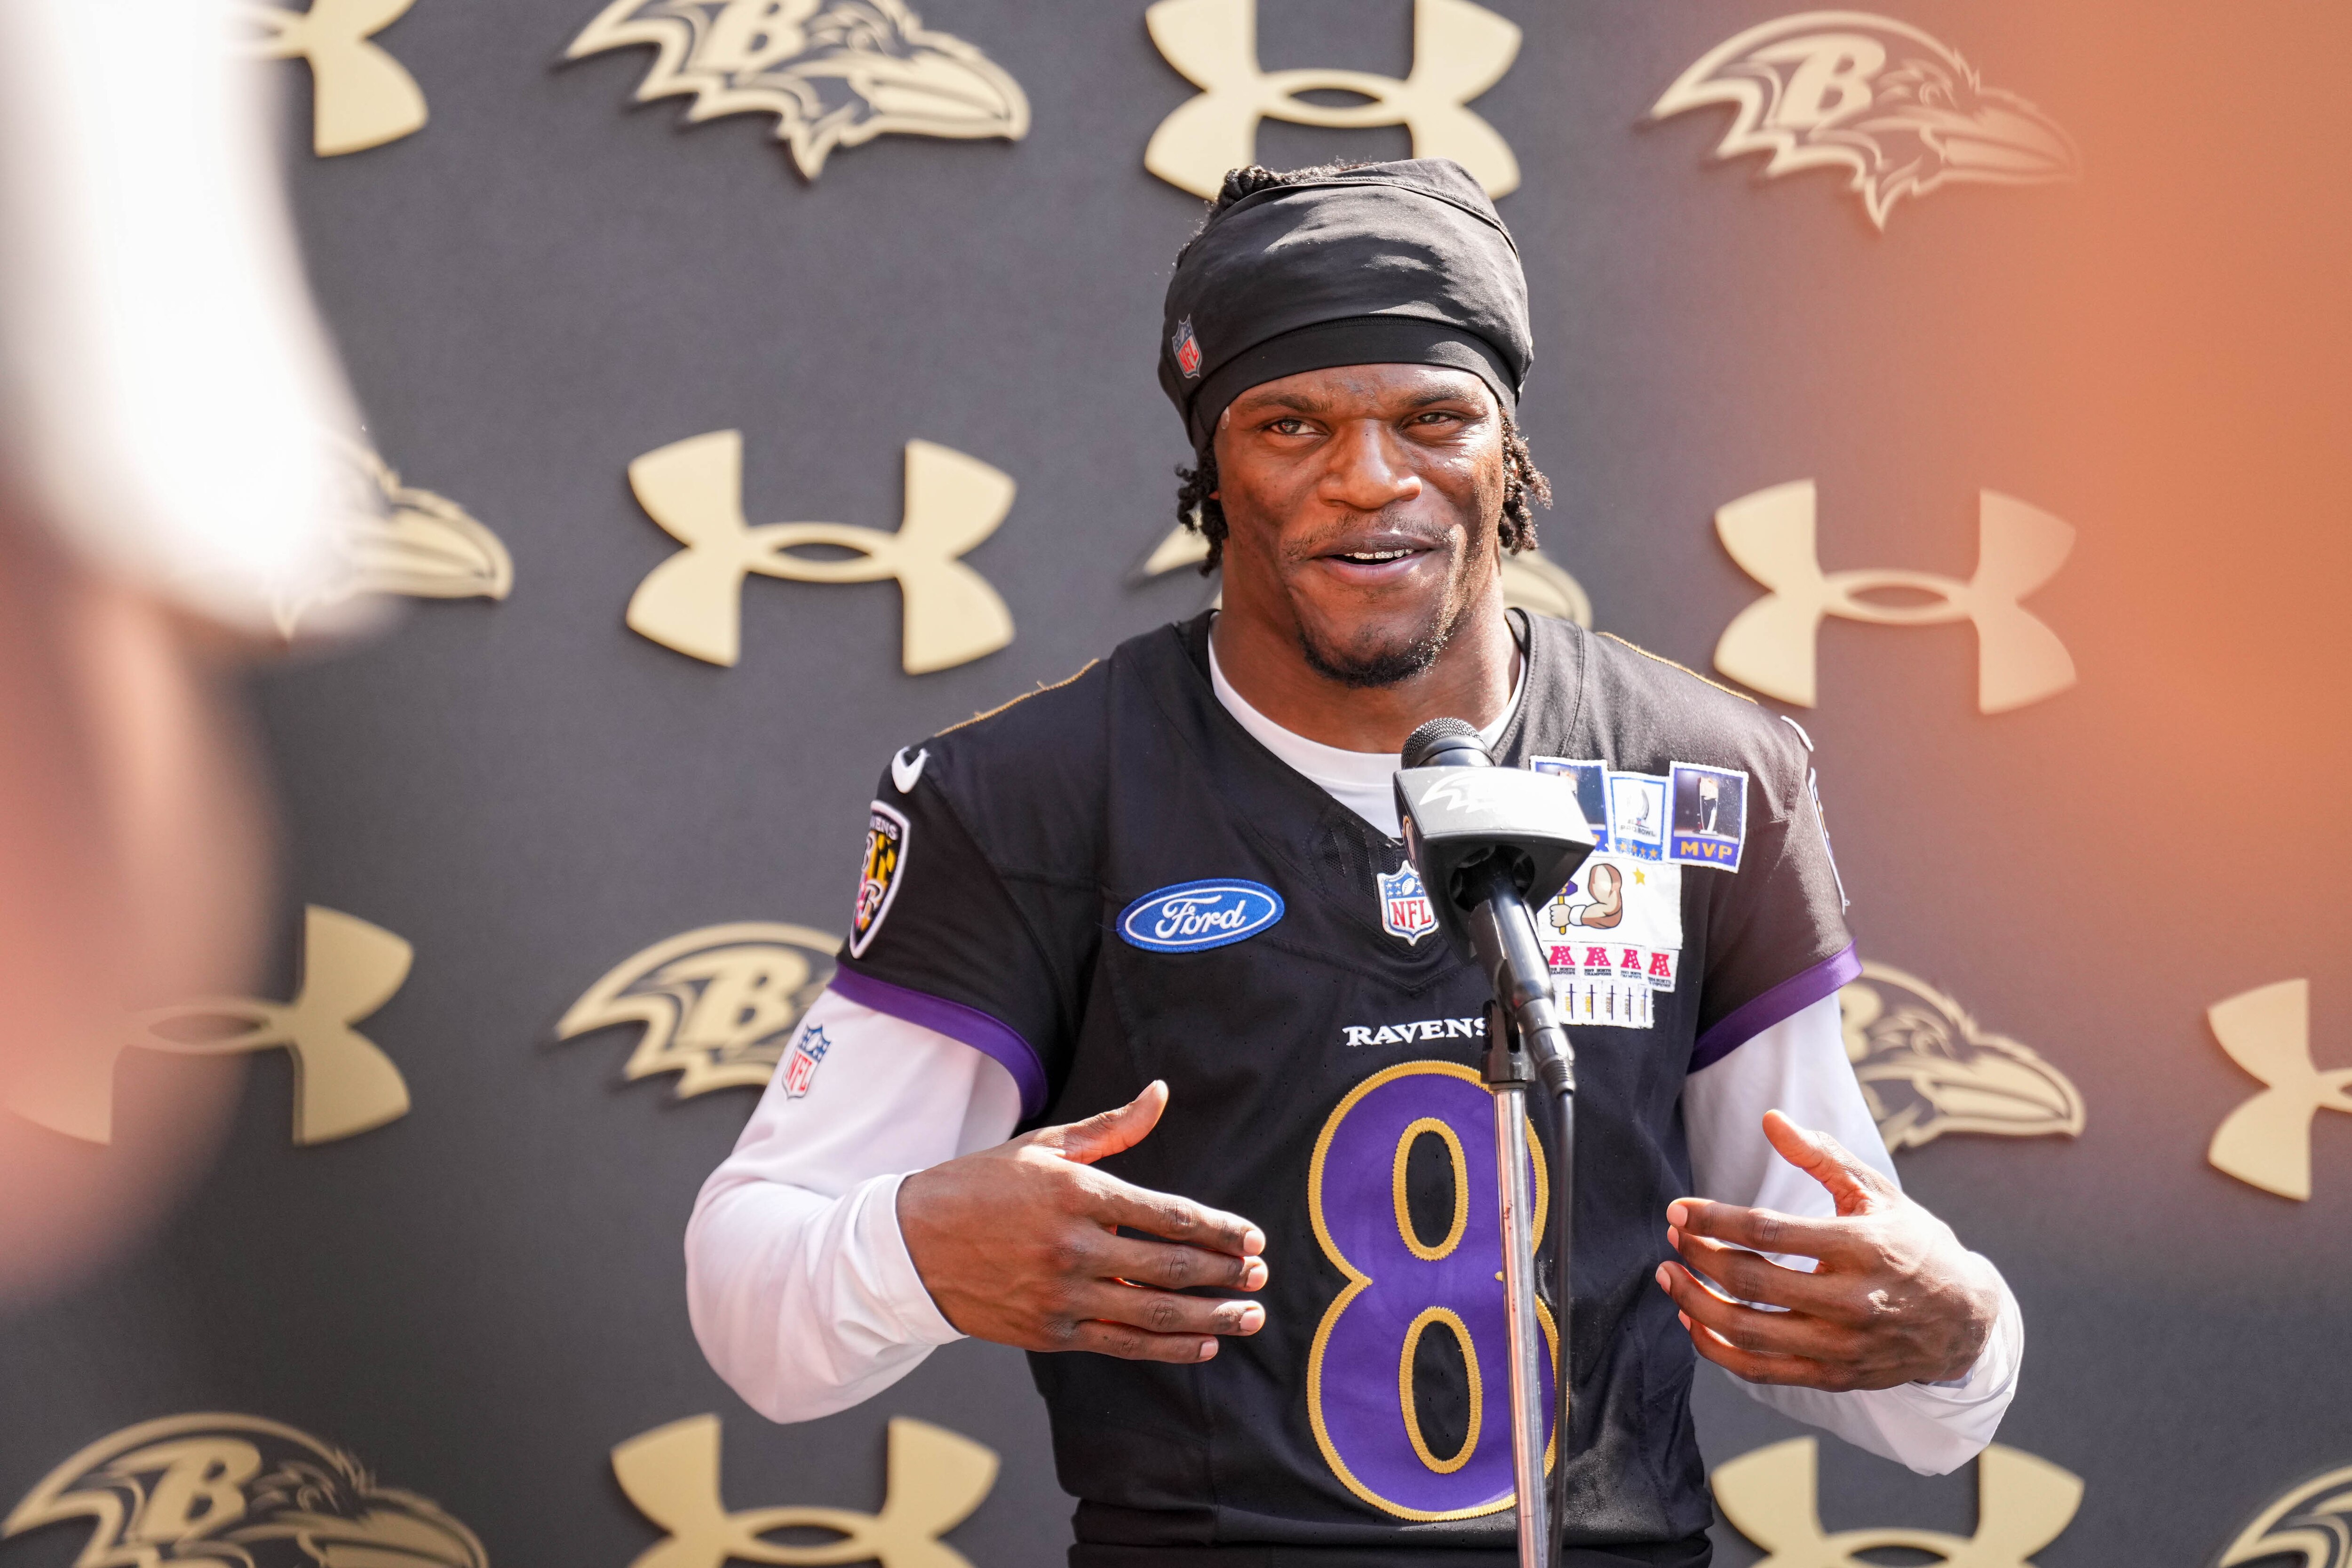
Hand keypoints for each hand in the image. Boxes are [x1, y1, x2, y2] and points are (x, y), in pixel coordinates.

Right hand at [897, 1080, 1268, 1361]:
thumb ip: (1112, 1127)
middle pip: (1168, 1267)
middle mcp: (1072, 1247)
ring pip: (1152, 1313)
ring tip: (1250, 1317)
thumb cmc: (983, 1185)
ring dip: (1210, 1318)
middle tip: (1261, 1275)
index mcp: (1076, 1193)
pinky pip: (1122, 1345)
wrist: (912, 1245)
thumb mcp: (1045, 1146)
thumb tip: (1161, 1092)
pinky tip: (1203, 1345)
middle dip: (1223, 1274)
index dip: (1217, 1229)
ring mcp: (1061, 1295)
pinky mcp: (1051, 1332)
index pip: (1166, 1216)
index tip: (1253, 1238)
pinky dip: (1168, 1348)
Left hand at [1652, 1110, 2001, 1390]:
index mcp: (1861, 1246)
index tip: (1678, 1210)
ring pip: (1749, 1332)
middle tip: (1672, 1237)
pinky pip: (1763, 1371)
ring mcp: (1843, 1346)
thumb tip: (1771, 1120)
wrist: (1966, 1319)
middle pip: (1751, 1282)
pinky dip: (1718, 1350)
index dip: (1713, 1220)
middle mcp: (1852, 1300)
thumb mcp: (1878, 1193)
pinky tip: (1693, 1323)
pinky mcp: (1836, 1377)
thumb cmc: (1914, 1245)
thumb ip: (1822, 1155)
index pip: (1768, 1231)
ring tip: (1668, 1277)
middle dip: (1698, 1257)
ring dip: (1695, 1304)